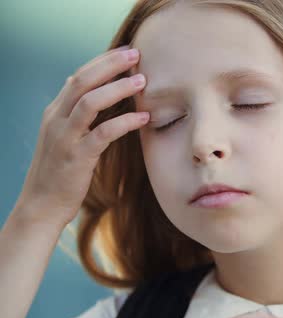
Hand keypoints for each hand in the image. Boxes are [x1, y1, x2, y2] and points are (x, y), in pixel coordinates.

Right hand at [14, 45, 149, 228]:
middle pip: (83, 81)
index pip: (78, 76)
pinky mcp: (77, 157)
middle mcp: (56, 119)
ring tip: (142, 81)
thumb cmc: (61, 171)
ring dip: (118, 88)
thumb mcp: (66, 137)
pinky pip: (103, 133)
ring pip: (90, 102)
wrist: (42, 205)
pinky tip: (144, 119)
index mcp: (55, 112)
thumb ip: (79, 116)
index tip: (126, 51)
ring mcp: (65, 137)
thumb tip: (99, 94)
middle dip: (110, 64)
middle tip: (136, 53)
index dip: (103, 61)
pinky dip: (125, 123)